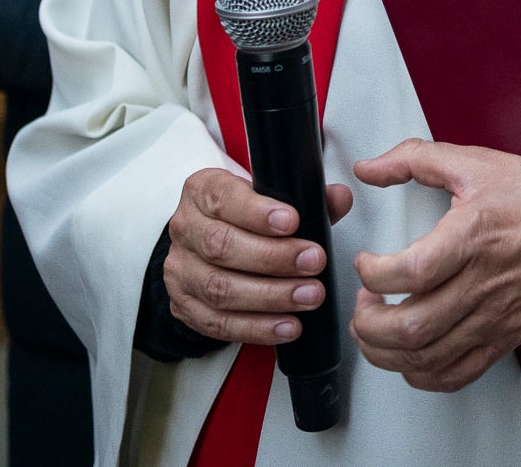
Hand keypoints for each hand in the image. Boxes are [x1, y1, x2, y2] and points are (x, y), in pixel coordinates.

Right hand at [163, 167, 353, 345]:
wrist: (204, 246)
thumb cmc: (242, 217)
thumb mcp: (268, 197)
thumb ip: (306, 198)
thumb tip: (339, 198)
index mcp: (202, 191)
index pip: (222, 198)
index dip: (256, 212)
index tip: (292, 221)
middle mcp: (186, 229)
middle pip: (221, 246)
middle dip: (273, 257)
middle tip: (314, 262)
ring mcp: (181, 271)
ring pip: (219, 288)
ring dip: (270, 297)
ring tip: (309, 296)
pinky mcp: (185, 307)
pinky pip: (218, 323)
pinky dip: (256, 328)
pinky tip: (287, 326)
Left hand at [349, 139, 520, 392]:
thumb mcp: (476, 163)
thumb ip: (415, 159)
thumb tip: (369, 169)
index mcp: (475, 236)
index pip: (412, 272)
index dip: (373, 274)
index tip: (366, 263)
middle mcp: (485, 283)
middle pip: (412, 327)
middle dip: (369, 323)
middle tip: (364, 302)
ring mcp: (496, 317)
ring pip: (427, 358)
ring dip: (386, 352)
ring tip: (376, 329)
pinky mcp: (505, 337)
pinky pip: (456, 374)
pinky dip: (422, 375)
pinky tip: (409, 356)